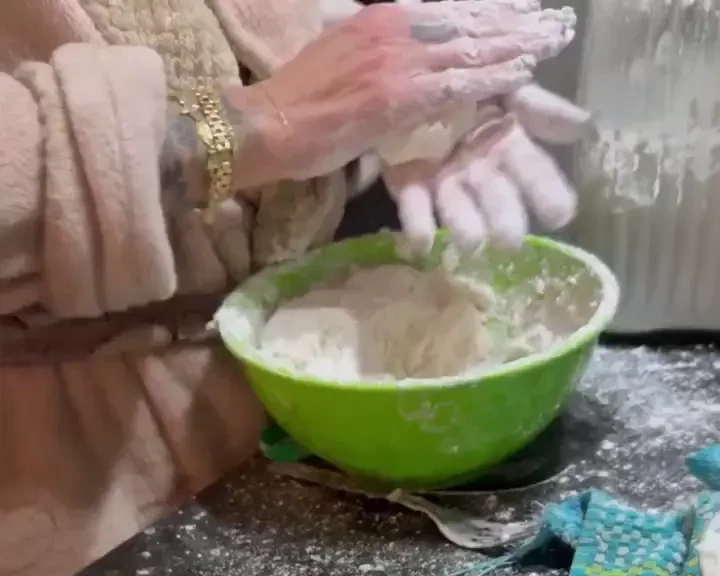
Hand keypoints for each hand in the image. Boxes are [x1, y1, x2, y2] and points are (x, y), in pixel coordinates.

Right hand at [231, 2, 576, 185]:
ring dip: (515, 44)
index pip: (448, 6)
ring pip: (470, 45)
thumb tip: (399, 57)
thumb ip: (377, 51)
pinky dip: (492, 77)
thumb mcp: (343, 56)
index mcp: (382, 16)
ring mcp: (398, 60)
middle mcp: (395, 28)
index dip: (490, 8)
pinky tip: (522, 75)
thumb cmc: (300, 102)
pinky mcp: (399, 96)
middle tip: (554, 21)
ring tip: (550, 42)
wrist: (267, 124)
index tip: (525, 8)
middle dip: (515, 19)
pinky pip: (457, 82)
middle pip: (468, 18)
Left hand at [384, 84, 591, 254]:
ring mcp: (445, 182)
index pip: (536, 174)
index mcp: (507, 145)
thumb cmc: (463, 81)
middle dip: (506, 220)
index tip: (560, 216)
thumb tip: (586, 126)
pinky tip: (423, 242)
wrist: (406, 74)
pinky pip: (415, 208)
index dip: (549, 194)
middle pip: (498, 200)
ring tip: (472, 243)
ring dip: (466, 229)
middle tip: (510, 241)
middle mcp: (480, 171)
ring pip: (459, 211)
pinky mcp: (409, 186)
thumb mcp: (504, 83)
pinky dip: (419, 226)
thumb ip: (539, 107)